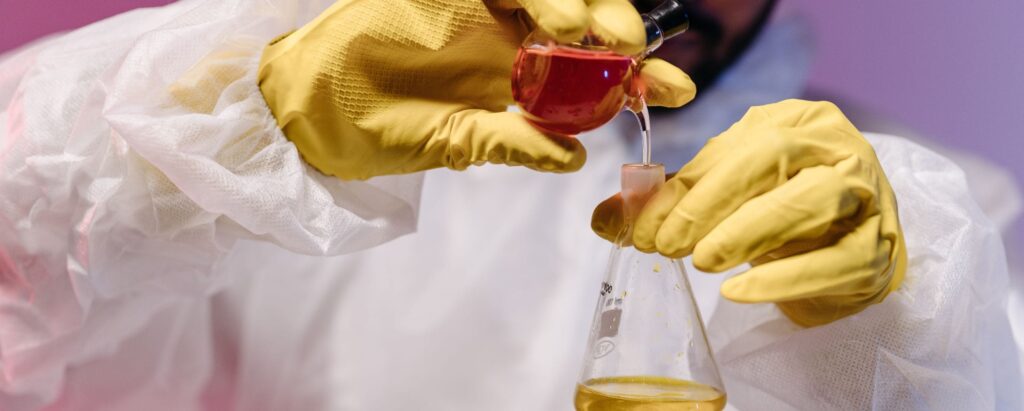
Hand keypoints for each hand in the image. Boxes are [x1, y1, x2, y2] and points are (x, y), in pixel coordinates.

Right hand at [257, 0, 695, 179]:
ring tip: (582, 30)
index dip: (637, 75)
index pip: (592, 71)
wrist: (312, 106)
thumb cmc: (384, 129)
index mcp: (520, 75)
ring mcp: (482, 6)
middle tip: (628, 49)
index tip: (676, 88)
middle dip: (616, 30)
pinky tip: (549, 12)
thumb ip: (513, 143)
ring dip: (576, 3)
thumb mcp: (457, 142)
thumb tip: (576, 157)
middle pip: (582, 18)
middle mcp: (511, 34)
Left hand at [592, 100, 906, 325]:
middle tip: (668, 244)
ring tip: (702, 261)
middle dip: (711, 203)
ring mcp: (868, 197)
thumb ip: (671, 202)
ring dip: (748, 232)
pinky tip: (737, 292)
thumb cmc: (780, 211)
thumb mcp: (725, 193)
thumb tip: (606, 219)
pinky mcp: (877, 251)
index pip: (736, 146)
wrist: (851, 246)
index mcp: (796, 122)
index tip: (641, 225)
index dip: (684, 187)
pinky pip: (836, 262)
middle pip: (775, 158)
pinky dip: (784, 279)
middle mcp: (838, 148)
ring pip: (815, 201)